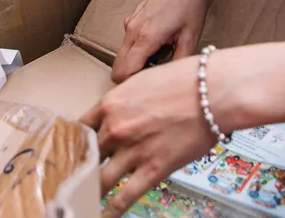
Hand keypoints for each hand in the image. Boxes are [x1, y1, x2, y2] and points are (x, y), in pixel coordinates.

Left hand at [82, 57, 220, 216]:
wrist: (213, 91)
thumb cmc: (185, 80)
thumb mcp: (142, 82)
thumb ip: (125, 101)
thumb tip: (121, 113)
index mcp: (110, 103)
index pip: (80, 129)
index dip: (74, 144)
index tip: (71, 152)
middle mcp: (116, 128)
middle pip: (87, 156)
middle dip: (80, 169)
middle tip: (72, 180)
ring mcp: (132, 151)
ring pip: (99, 180)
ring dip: (89, 192)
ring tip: (81, 201)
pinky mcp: (152, 170)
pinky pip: (124, 197)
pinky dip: (110, 210)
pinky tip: (103, 216)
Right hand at [111, 0, 211, 83]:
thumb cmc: (190, 3)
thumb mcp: (191, 37)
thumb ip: (178, 63)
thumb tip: (171, 82)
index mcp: (146, 38)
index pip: (123, 73)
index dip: (132, 86)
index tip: (149, 88)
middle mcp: (132, 31)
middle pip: (118, 67)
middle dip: (132, 76)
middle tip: (157, 74)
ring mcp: (130, 24)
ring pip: (122, 55)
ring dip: (136, 62)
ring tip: (162, 56)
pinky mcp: (132, 19)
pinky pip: (128, 42)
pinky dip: (138, 50)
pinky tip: (160, 43)